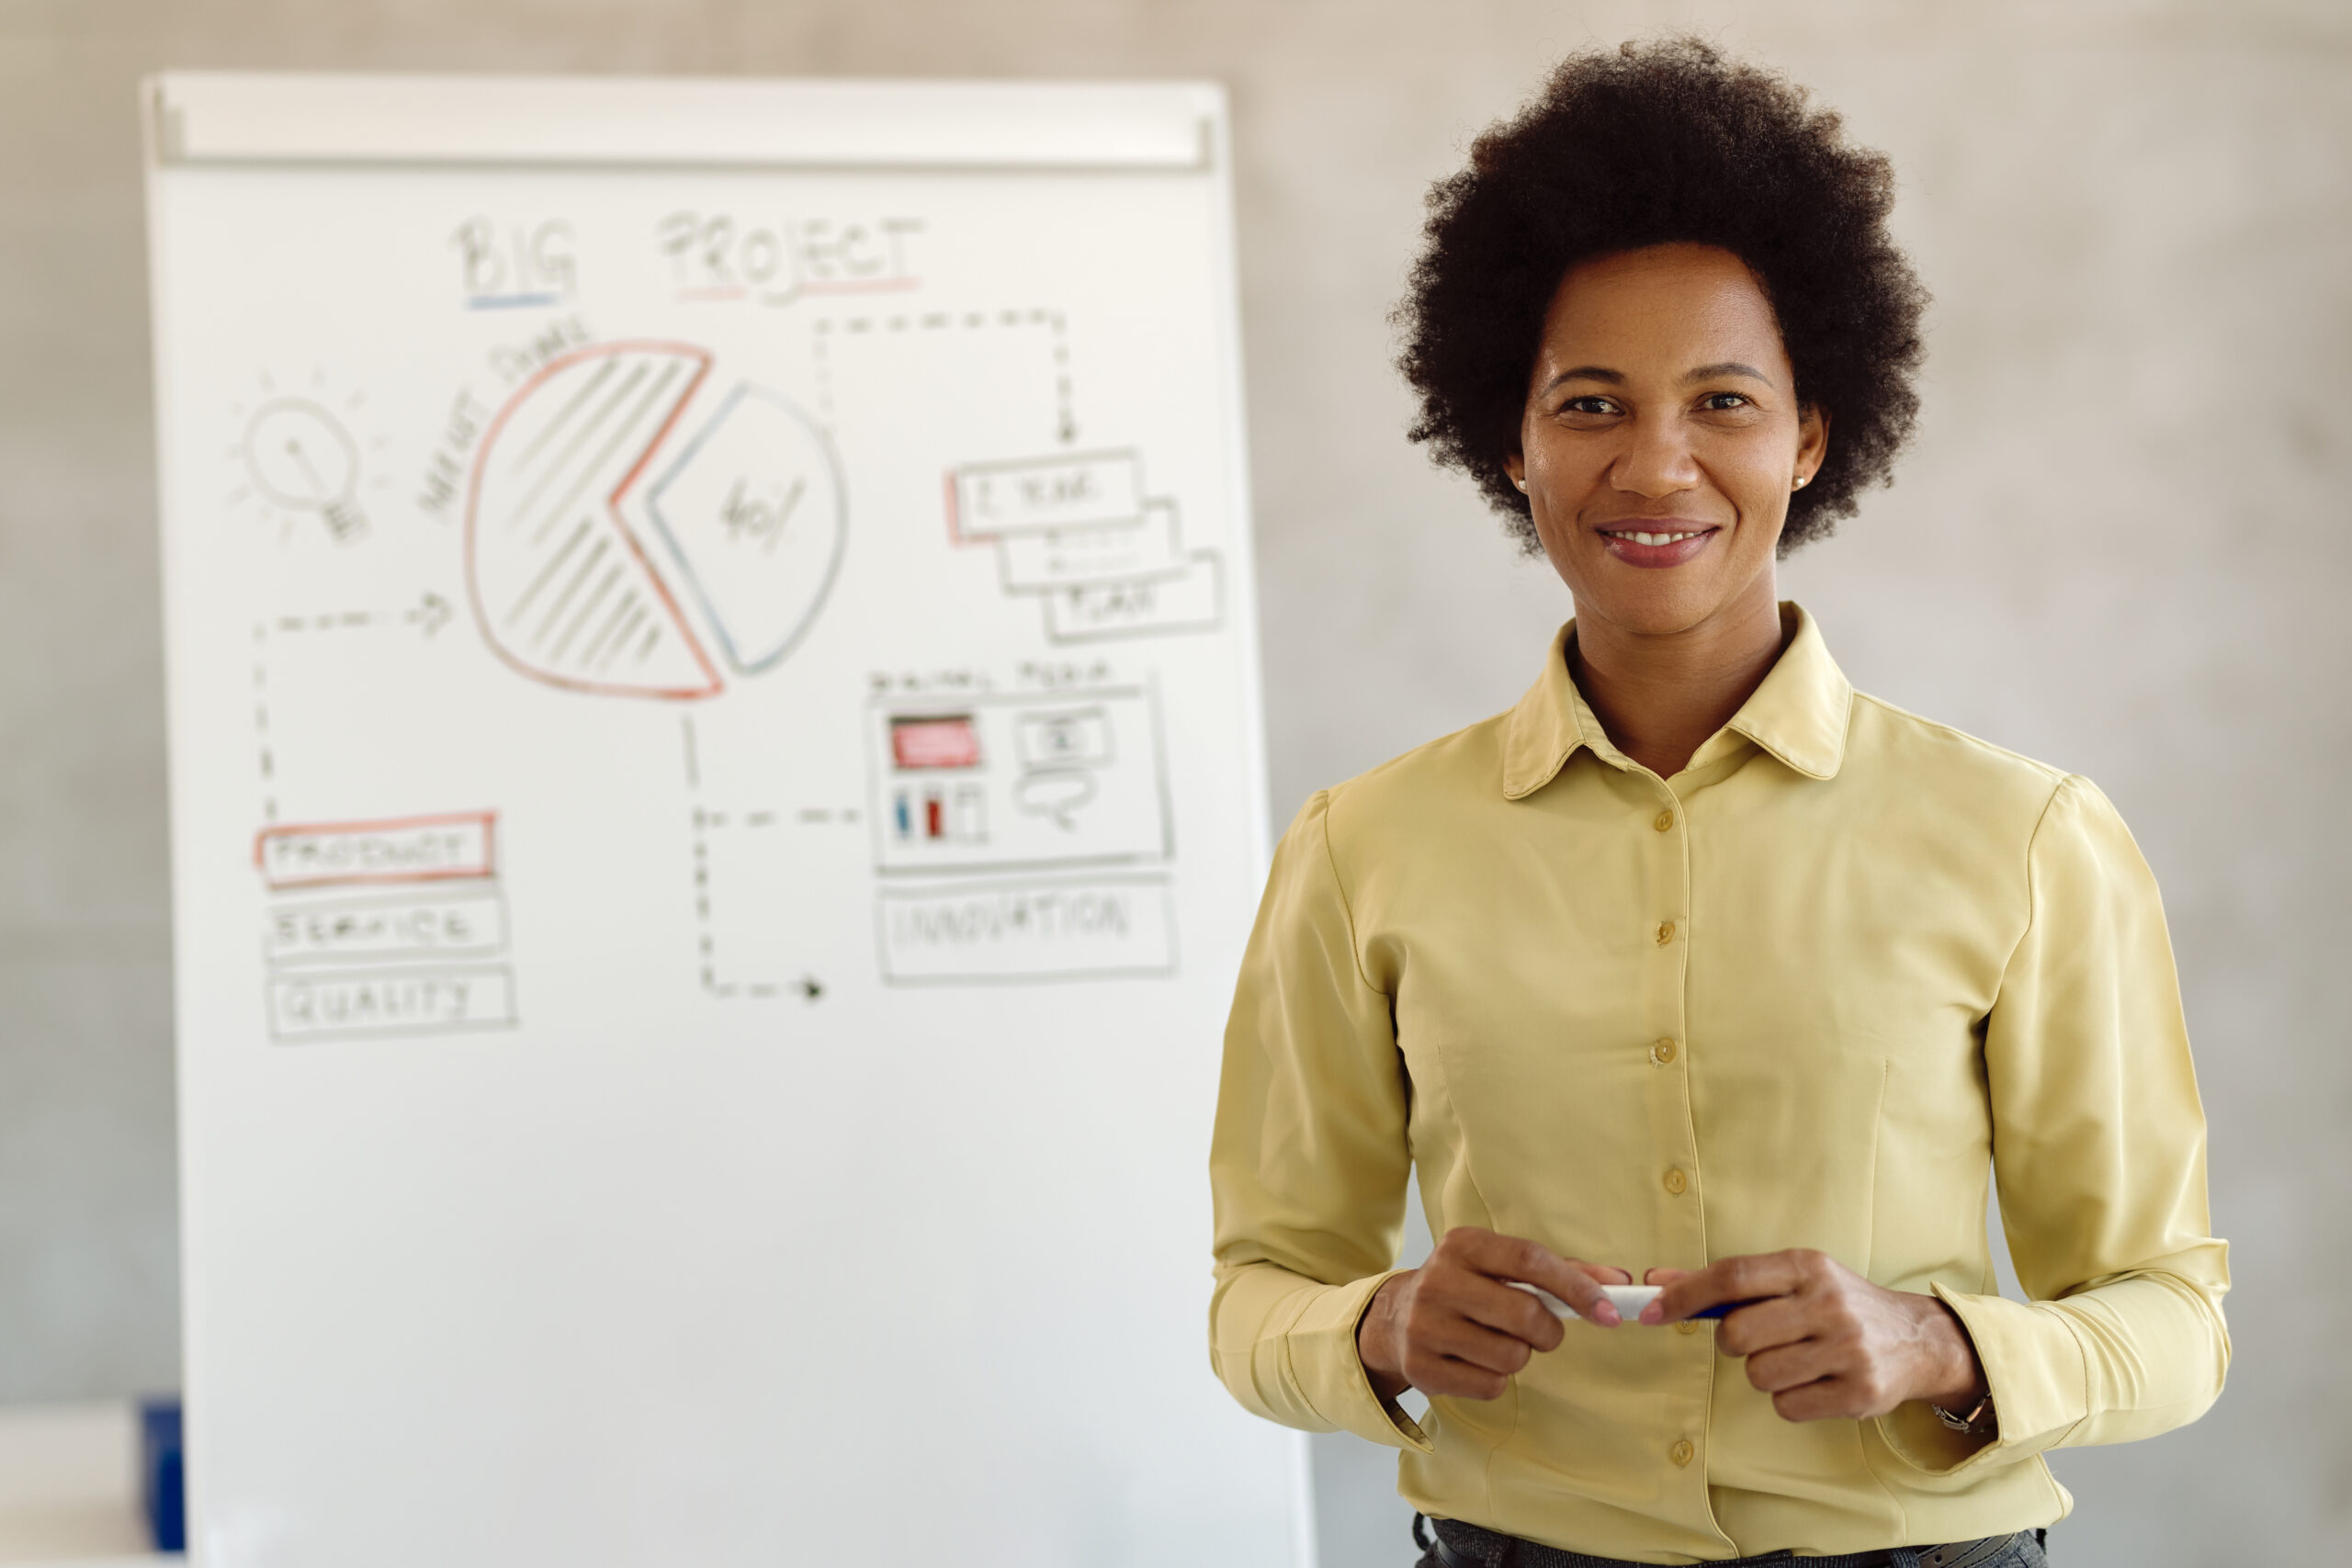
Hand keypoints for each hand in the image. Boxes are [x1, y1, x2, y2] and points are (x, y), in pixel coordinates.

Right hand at [1357, 1227, 1629, 1401]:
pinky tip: (1478, 1362)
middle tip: (1544, 1332)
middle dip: (1549, 1331)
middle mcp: (1438, 1281)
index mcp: (1462, 1245)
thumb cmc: (1466, 1288)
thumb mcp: (1502, 1267)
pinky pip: (1490, 1385)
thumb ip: (1561, 1272)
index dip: (1576, 1287)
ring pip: (1511, 1356)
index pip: (1529, 1260)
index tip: (1608, 1311)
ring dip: (1520, 1356)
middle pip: (1525, 1314)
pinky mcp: (1421, 1368)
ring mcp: (1425, 1326)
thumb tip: (1618, 1282)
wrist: (1395, 1318)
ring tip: (1500, 1343)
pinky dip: (1497, 1379)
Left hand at [1640, 1250, 1984, 1421]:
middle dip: (1732, 1343)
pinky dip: (1789, 1400)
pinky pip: (1787, 1407)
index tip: (1649, 1309)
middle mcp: (1829, 1303)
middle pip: (1737, 1334)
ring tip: (1794, 1360)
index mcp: (1807, 1266)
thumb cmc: (1835, 1305)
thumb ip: (1725, 1283)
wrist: (1916, 1339)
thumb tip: (1655, 1281)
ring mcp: (1848, 1349)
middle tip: (1756, 1340)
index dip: (1684, 1295)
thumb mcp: (1789, 1279)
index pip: (1732, 1276)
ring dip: (1763, 1374)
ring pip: (1759, 1375)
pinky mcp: (1860, 1393)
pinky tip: (1814, 1382)